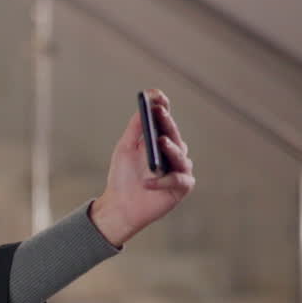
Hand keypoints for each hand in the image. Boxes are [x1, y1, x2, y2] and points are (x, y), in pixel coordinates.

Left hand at [90, 89, 195, 246]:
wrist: (120, 206)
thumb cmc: (122, 178)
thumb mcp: (125, 150)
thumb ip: (134, 129)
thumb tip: (143, 108)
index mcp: (160, 142)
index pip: (166, 121)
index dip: (163, 108)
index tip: (157, 96)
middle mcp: (173, 153)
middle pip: (174, 135)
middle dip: (167, 123)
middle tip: (160, 112)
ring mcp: (179, 170)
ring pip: (180, 156)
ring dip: (171, 149)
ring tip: (161, 142)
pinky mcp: (181, 187)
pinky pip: (177, 180)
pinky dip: (162, 181)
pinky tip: (147, 182)